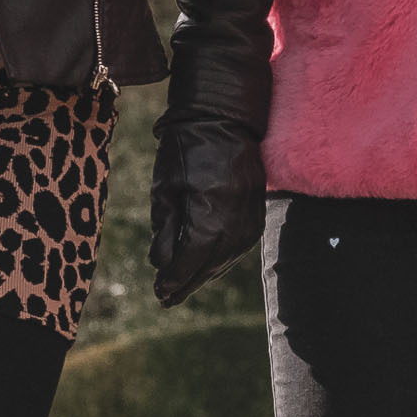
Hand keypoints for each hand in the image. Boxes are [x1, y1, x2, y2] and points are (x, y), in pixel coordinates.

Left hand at [149, 114, 264, 304]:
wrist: (223, 118)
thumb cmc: (185, 147)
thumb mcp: (165, 186)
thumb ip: (165, 228)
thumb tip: (161, 265)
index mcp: (211, 206)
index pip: (194, 254)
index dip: (176, 276)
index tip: (159, 291)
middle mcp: (237, 214)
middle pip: (212, 261)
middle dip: (189, 282)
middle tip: (167, 298)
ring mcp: (251, 213)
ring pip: (228, 257)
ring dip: (205, 274)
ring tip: (183, 287)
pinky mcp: (257, 211)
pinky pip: (240, 246)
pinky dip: (221, 260)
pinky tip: (207, 267)